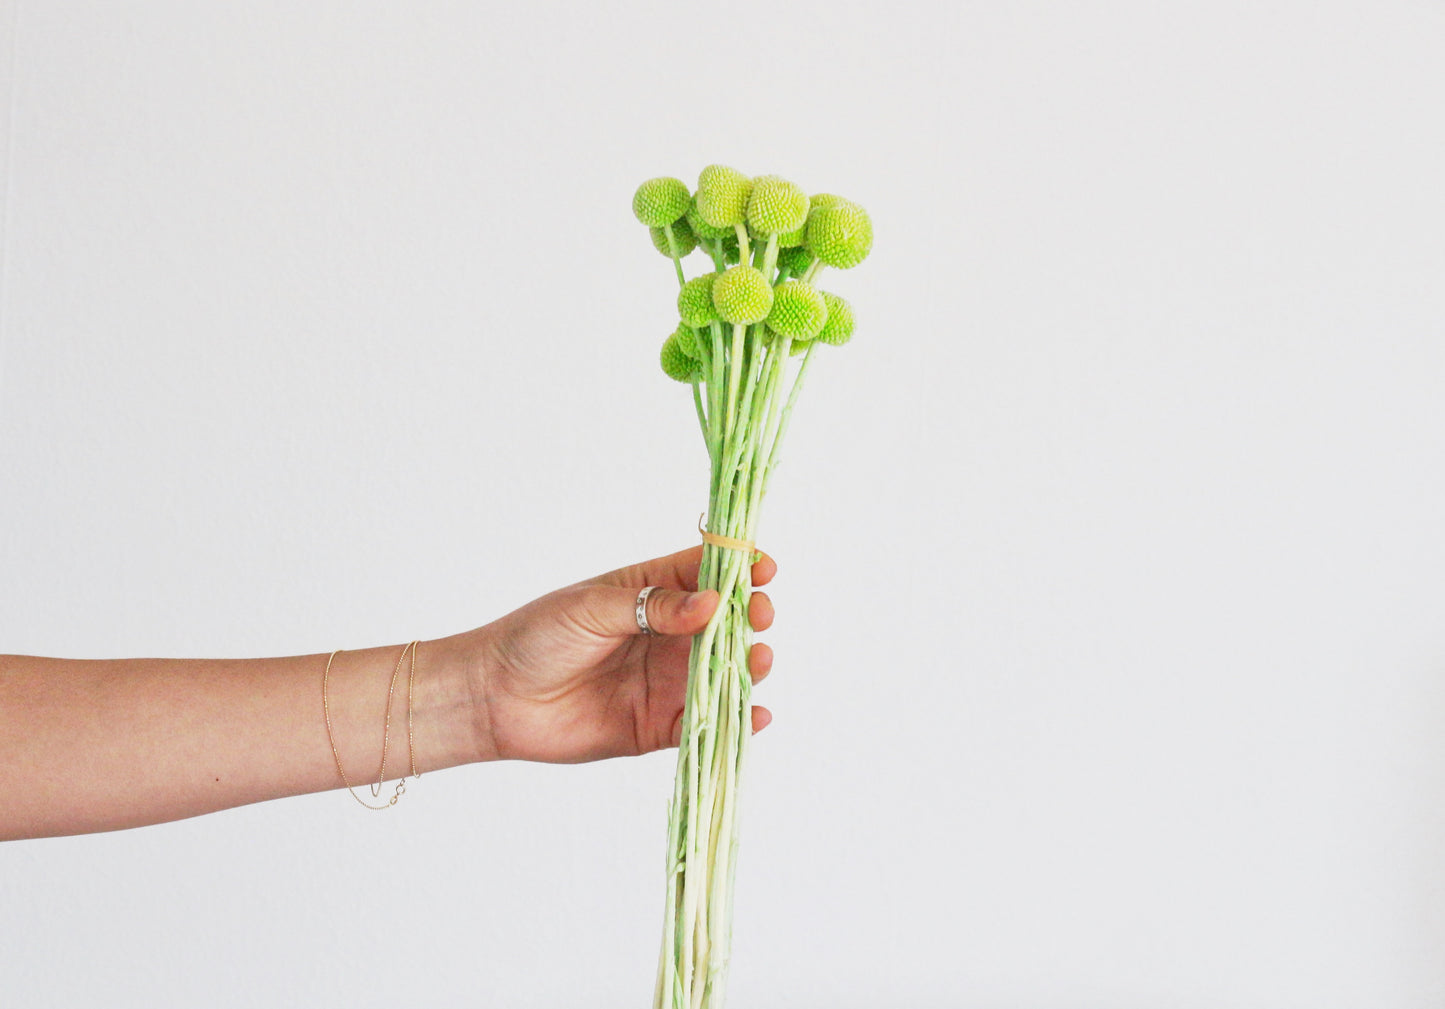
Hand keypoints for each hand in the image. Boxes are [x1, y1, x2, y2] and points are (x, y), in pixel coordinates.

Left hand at [463, 545, 775, 762]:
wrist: (494, 698)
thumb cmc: (536, 637)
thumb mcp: (593, 608)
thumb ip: (654, 606)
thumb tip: (712, 603)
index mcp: (652, 591)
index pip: (708, 573)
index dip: (741, 568)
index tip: (763, 570)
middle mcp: (668, 634)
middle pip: (728, 623)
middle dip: (752, 618)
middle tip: (758, 618)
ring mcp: (667, 680)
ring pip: (725, 672)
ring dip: (750, 666)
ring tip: (758, 661)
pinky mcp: (660, 725)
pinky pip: (706, 723)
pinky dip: (736, 721)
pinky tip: (753, 715)